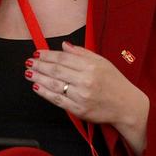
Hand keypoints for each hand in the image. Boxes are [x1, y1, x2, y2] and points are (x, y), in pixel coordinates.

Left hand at [26, 41, 149, 153]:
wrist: (126, 106)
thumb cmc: (114, 82)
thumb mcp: (102, 62)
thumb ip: (82, 53)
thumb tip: (64, 45)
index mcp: (91, 67)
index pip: (63, 58)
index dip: (47, 55)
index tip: (37, 53)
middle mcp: (86, 80)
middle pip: (56, 71)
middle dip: (39, 65)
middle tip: (28, 62)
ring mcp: (81, 96)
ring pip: (54, 85)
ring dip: (38, 78)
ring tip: (28, 73)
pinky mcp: (78, 110)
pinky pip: (57, 100)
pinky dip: (45, 93)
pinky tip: (36, 87)